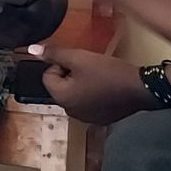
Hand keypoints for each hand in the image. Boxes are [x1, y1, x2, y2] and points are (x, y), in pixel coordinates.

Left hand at [31, 45, 156, 125]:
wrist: (139, 89)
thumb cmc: (107, 72)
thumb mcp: (80, 57)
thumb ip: (55, 54)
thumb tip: (31, 50)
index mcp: (61, 97)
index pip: (48, 76)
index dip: (62, 64)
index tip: (81, 62)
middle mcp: (69, 111)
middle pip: (61, 87)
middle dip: (71, 75)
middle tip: (90, 67)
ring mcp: (84, 118)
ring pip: (75, 95)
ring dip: (82, 85)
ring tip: (100, 77)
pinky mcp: (99, 119)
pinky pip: (88, 104)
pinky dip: (93, 96)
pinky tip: (107, 89)